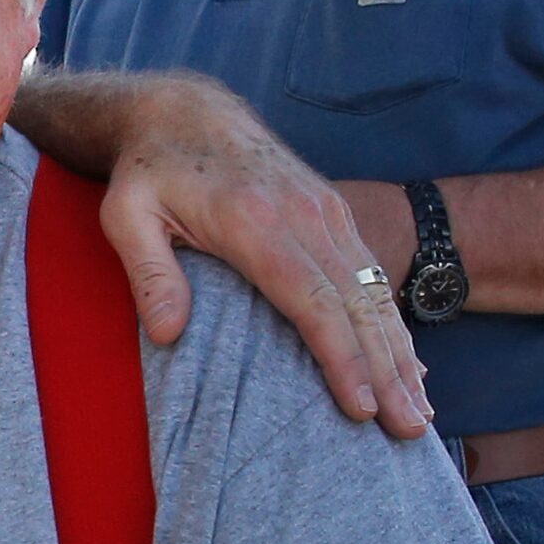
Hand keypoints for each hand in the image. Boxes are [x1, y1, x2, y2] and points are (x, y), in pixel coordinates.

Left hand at [96, 81, 430, 438]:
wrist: (186, 112)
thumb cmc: (149, 170)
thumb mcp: (126, 213)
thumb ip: (147, 271)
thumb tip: (167, 333)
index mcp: (254, 220)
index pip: (311, 299)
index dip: (340, 357)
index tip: (359, 407)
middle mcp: (304, 215)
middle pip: (356, 305)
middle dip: (386, 372)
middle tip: (406, 431)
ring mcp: (326, 212)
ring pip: (374, 292)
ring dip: (400, 354)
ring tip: (418, 413)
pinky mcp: (333, 213)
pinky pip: (372, 274)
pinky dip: (392, 324)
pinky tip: (408, 366)